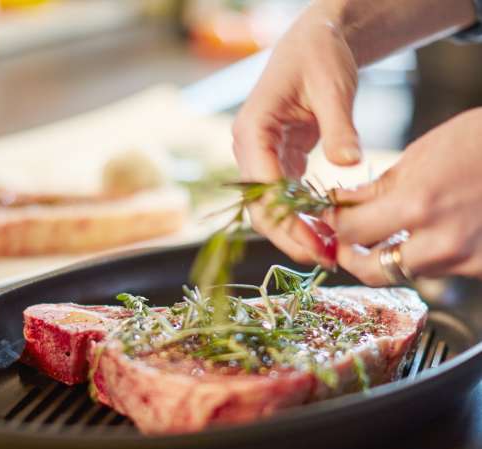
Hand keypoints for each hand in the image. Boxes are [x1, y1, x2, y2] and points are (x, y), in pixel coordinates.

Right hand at [232, 4, 359, 266]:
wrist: (314, 42)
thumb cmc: (319, 55)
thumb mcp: (333, 86)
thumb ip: (339, 127)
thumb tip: (348, 163)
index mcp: (252, 130)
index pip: (262, 189)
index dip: (286, 221)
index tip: (315, 244)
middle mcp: (248, 148)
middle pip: (260, 207)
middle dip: (289, 236)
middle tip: (323, 258)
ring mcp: (259, 157)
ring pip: (269, 208)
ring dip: (294, 231)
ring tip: (326, 251)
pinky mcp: (275, 161)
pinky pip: (282, 197)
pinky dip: (301, 216)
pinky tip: (323, 229)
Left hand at [328, 108, 481, 284]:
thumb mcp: (422, 154)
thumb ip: (378, 188)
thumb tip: (343, 202)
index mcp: (417, 205)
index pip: (350, 232)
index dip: (333, 225)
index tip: (331, 219)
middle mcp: (439, 242)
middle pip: (370, 271)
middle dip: (351, 257)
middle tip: (345, 244)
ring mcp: (463, 260)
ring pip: (403, 271)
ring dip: (388, 256)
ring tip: (390, 231)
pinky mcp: (480, 268)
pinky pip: (437, 270)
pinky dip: (423, 255)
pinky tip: (429, 232)